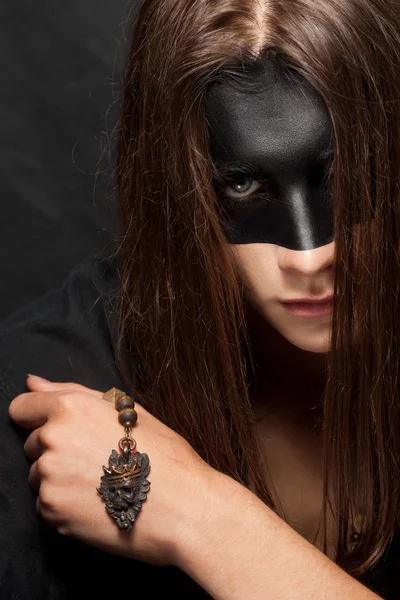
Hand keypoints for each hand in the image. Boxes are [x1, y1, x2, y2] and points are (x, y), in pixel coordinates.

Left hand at [8, 376, 215, 565]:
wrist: (181, 506)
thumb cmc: (161, 453)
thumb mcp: (125, 409)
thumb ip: (71, 392)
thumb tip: (31, 381)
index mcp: (70, 407)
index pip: (22, 407)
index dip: (37, 417)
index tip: (56, 428)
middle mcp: (53, 439)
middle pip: (33, 443)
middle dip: (55, 449)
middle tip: (96, 459)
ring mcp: (49, 477)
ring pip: (38, 474)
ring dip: (59, 478)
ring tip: (99, 483)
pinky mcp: (51, 511)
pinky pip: (46, 504)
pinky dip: (65, 505)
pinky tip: (97, 504)